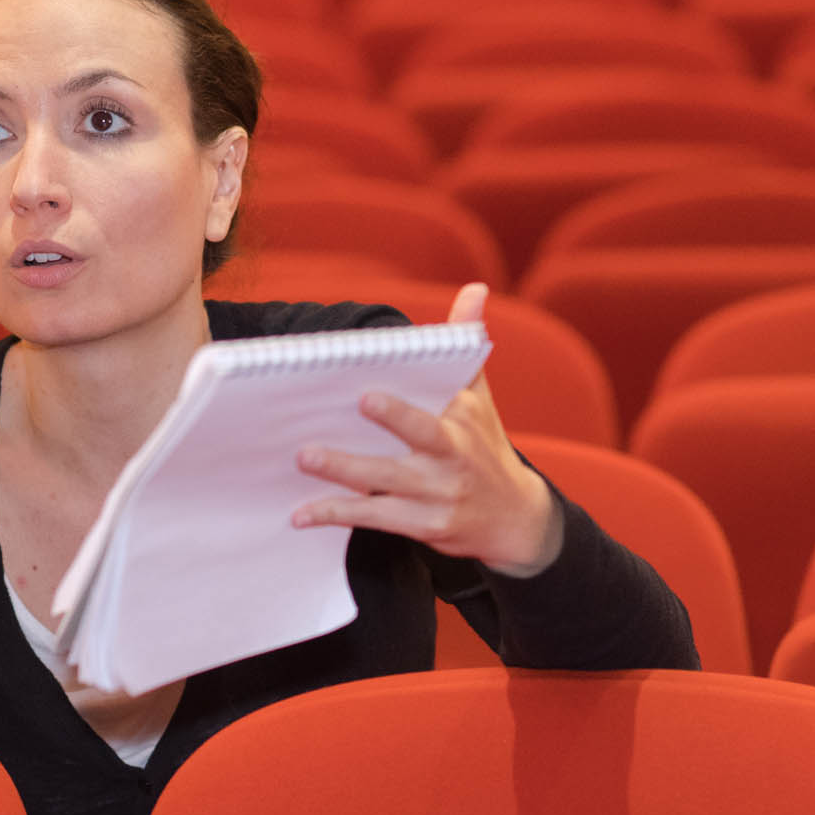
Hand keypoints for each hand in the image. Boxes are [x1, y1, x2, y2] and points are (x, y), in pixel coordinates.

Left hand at [290, 282, 563, 577]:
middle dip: (386, 425)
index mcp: (462, 420)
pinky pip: (375, 518)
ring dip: (343, 472)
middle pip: (419, 438)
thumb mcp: (479, 396)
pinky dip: (336, 513)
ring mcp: (439, 494)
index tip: (364, 392)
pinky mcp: (424, 526)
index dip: (399, 404)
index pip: (433, 403)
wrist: (514, 519)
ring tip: (303, 458)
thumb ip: (465, 344)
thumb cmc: (483, 446)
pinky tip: (300, 515)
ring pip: (387, 482)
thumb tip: (475, 289)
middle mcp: (453, 456)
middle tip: (349, 407)